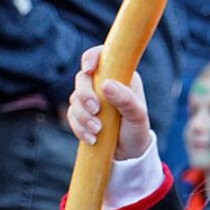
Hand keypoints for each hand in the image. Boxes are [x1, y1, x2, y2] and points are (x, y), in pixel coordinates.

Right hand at [67, 46, 153, 160]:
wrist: (130, 154)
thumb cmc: (137, 130)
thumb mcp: (137, 115)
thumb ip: (125, 99)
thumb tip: (107, 84)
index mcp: (120, 75)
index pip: (101, 56)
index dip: (91, 58)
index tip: (88, 70)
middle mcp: (103, 83)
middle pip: (82, 78)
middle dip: (85, 95)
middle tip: (95, 110)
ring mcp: (91, 98)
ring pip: (74, 98)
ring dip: (83, 116)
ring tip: (98, 131)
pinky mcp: (82, 114)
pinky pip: (71, 116)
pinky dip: (79, 128)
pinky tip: (92, 139)